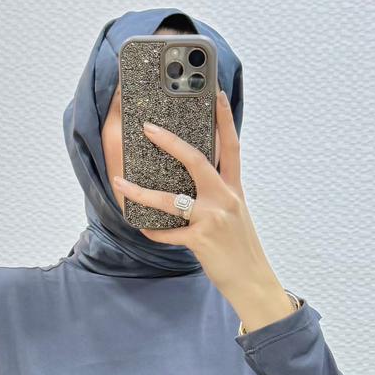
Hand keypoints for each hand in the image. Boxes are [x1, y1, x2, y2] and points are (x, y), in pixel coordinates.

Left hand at [110, 90, 295, 330]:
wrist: (254, 281)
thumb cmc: (241, 249)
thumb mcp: (236, 215)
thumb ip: (218, 196)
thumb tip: (191, 185)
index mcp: (234, 190)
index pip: (231, 147)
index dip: (224, 119)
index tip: (214, 94)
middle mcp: (225, 198)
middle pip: (197, 160)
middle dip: (170, 141)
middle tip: (148, 128)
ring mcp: (213, 218)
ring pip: (170, 200)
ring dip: (140, 192)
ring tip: (120, 183)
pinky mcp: (201, 239)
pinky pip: (168, 233)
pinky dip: (153, 232)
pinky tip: (142, 228)